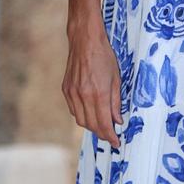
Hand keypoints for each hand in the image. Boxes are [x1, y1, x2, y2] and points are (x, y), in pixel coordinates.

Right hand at [63, 20, 122, 146]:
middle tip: (111, 135)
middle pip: (91, 125)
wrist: (84, 40)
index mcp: (98, 93)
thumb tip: (117, 120)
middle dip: (102, 133)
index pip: (104, 124)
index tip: (116, 143)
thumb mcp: (116, 79)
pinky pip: (73, 110)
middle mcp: (83, 96)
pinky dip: (82, 115)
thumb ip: (116, 102)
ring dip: (91, 126)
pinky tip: (90, 112)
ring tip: (101, 125)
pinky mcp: (66, 89)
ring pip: (80, 120)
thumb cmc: (104, 56)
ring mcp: (72, 93)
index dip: (111, 136)